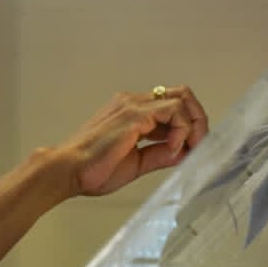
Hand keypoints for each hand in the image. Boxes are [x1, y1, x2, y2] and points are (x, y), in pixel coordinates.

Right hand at [59, 86, 209, 197]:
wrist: (68, 171)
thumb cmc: (92, 170)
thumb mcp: (136, 163)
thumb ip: (160, 154)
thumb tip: (183, 152)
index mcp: (131, 113)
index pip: (172, 107)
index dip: (188, 126)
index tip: (191, 149)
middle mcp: (133, 103)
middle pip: (181, 95)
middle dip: (198, 119)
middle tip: (199, 146)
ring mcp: (134, 105)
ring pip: (182, 98)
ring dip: (194, 124)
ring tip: (189, 148)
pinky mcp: (135, 114)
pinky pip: (174, 111)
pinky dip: (182, 129)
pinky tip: (174, 148)